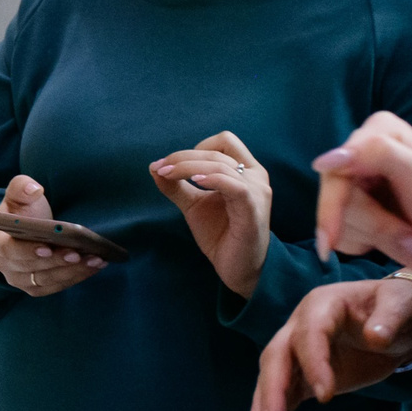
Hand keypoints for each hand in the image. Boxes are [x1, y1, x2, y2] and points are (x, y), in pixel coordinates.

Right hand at [0, 174, 108, 296]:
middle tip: (79, 253)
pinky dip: (76, 278)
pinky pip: (56, 286)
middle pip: (31, 269)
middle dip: (57, 261)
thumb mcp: (20, 193)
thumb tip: (34, 189)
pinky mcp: (36, 287)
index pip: (9, 250)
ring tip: (95, 259)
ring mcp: (20, 279)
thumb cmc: (24, 210)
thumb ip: (22, 187)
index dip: (28, 251)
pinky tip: (95, 266)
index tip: (48, 247)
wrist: (29, 229)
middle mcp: (4, 265)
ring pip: (46, 280)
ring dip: (72, 272)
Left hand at [152, 131, 271, 297]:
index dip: (195, 147)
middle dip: (183, 157)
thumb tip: (154, 166)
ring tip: (168, 175)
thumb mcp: (194, 205)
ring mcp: (257, 192)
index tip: (170, 164)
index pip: (224, 141)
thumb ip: (177, 186)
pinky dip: (213, 179)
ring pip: (221, 165)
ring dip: (189, 167)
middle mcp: (256, 176)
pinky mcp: (253, 209)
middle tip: (160, 169)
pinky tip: (195, 183)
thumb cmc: (221, 234)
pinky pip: (235, 186)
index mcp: (245, 170)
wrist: (237, 269)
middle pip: (217, 151)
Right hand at [246, 275, 411, 410]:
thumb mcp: (402, 306)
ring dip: (262, 407)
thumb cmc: (398, 308)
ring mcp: (298, 353)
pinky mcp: (303, 376)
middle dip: (273, 390)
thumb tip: (376, 337)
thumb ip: (390, 319)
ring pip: (273, 378)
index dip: (313, 363)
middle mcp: (301, 327)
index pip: (310, 334)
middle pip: (277, 357)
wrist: (397, 323)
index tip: (325, 397)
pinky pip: (283, 395)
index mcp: (323, 306)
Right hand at [311, 111, 411, 273]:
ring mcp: (362, 185)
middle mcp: (366, 154)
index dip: (337, 201)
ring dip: (374, 235)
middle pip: (333, 194)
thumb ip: (375, 154)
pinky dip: (364, 245)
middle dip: (370, 222)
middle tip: (408, 235)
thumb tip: (321, 161)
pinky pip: (339, 234)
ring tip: (410, 236)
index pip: (335, 167)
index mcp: (380, 132)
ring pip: (335, 217)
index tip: (335, 233)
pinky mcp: (360, 214)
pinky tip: (394, 240)